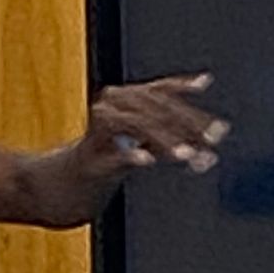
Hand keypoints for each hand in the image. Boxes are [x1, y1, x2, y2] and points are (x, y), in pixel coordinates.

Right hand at [28, 74, 227, 226]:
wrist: (59, 188)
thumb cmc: (103, 159)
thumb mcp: (137, 141)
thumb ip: (168, 132)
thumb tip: (212, 131)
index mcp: (121, 102)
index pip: (155, 88)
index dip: (180, 84)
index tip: (205, 84)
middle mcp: (108, 110)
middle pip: (153, 107)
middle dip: (188, 123)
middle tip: (214, 137)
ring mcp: (96, 136)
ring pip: (136, 127)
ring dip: (166, 140)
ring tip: (189, 155)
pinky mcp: (87, 162)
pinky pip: (111, 156)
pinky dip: (130, 155)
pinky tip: (148, 160)